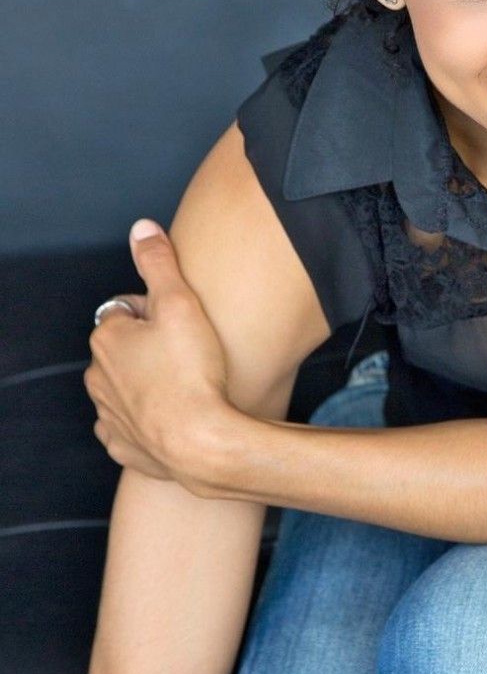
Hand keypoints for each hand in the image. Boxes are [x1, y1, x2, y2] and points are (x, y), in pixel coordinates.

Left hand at [84, 219, 232, 491]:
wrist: (202, 443)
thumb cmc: (194, 372)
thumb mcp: (181, 302)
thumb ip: (159, 261)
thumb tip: (142, 228)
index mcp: (107, 338)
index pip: (126, 310)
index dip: (157, 313)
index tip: (183, 325)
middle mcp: (97, 376)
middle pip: (124, 350)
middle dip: (149, 349)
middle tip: (189, 355)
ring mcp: (108, 413)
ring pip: (126, 387)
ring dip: (148, 383)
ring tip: (186, 387)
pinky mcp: (122, 445)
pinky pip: (129, 427)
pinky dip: (147, 421)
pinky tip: (175, 417)